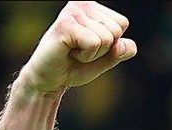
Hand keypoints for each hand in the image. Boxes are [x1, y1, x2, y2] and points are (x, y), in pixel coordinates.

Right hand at [17, 1, 136, 94]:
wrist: (50, 79)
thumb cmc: (76, 65)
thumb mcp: (107, 58)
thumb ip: (122, 51)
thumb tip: (122, 44)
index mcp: (92, 6)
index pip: (122, 23)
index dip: (111, 43)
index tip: (89, 45)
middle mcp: (82, 3)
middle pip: (116, 31)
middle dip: (103, 49)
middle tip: (80, 50)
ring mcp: (73, 12)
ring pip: (106, 38)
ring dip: (93, 53)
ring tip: (74, 51)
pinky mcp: (65, 24)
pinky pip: (94, 43)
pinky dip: (86, 56)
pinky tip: (70, 53)